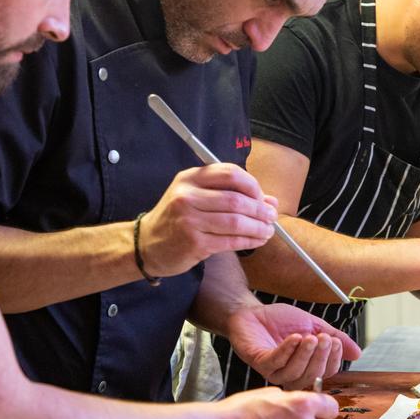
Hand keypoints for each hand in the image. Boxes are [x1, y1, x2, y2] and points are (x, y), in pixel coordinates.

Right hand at [140, 163, 277, 276]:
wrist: (147, 245)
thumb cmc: (177, 219)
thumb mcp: (197, 198)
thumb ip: (231, 195)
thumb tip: (270, 200)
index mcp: (190, 178)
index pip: (230, 173)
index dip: (252, 185)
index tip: (262, 197)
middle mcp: (187, 196)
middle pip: (236, 199)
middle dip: (260, 209)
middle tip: (272, 216)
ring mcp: (189, 220)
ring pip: (236, 222)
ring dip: (258, 227)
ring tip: (268, 231)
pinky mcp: (193, 243)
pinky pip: (230, 241)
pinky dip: (249, 241)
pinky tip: (257, 241)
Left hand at [224, 303, 360, 389]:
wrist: (252, 312)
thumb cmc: (280, 321)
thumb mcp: (313, 326)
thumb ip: (334, 337)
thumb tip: (358, 353)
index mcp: (306, 368)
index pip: (326, 373)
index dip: (333, 360)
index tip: (336, 342)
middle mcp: (290, 374)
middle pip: (312, 376)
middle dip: (321, 356)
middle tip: (324, 338)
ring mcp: (274, 371)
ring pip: (294, 373)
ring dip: (305, 354)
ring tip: (309, 336)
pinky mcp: (259, 362)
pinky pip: (276, 363)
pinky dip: (287, 350)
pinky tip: (294, 337)